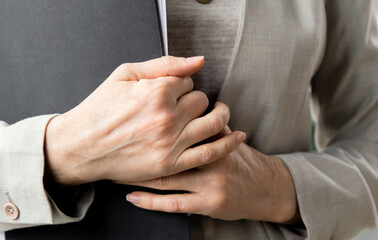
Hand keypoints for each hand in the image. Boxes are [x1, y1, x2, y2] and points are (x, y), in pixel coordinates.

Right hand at [44, 56, 244, 185]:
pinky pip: (210, 152)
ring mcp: (170, 143)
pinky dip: (227, 143)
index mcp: (156, 92)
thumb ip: (164, 65)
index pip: (188, 82)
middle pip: (201, 101)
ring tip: (218, 113)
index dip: (181, 86)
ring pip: (211, 122)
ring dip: (218, 115)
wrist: (81, 146)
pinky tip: (237, 136)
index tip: (170, 93)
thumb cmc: (100, 108)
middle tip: (181, 107)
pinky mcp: (171, 165)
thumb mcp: (126, 74)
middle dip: (194, 101)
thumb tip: (198, 61)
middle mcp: (166, 117)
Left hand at [117, 128, 300, 223]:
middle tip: (112, 144)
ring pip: (168, 177)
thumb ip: (207, 119)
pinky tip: (130, 196)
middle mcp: (214, 158)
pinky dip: (149, 201)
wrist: (266, 189)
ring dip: (137, 175)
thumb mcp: (229, 134)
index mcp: (216, 136)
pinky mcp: (206, 204)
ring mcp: (210, 183)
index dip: (155, 120)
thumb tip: (183, 95)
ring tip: (114, 172)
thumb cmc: (241, 159)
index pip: (184, 123)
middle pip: (171, 148)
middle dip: (140, 146)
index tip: (129, 117)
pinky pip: (173, 203)